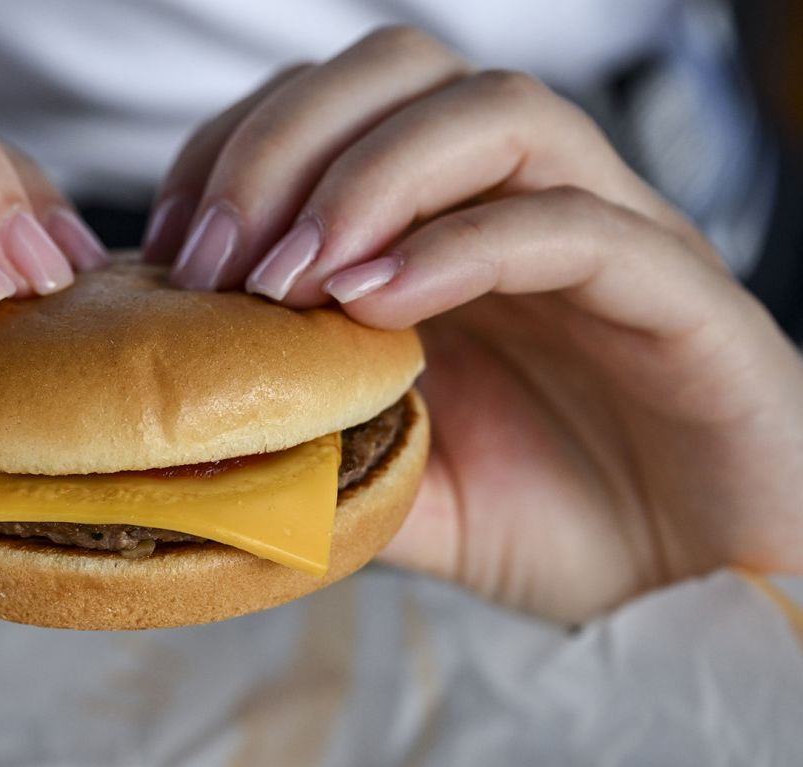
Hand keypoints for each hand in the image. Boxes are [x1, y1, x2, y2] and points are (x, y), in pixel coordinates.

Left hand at [146, 26, 802, 620]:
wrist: (699, 593)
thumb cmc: (553, 520)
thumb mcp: (394, 486)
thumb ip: (307, 446)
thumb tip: (187, 440)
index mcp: (447, 223)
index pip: (333, 110)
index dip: (236, 151)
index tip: (169, 251)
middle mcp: (522, 202)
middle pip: (404, 72)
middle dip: (284, 142)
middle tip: (214, 260)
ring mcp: (608, 236)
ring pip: (497, 113)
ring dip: (368, 179)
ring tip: (292, 278)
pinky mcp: (680, 296)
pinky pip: (577, 228)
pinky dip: (462, 250)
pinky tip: (379, 311)